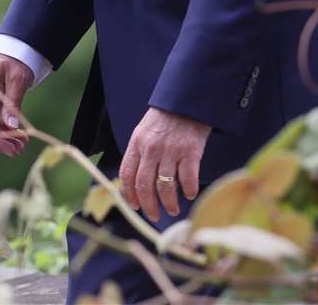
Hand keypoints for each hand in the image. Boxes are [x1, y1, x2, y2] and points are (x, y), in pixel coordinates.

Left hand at [120, 107, 209, 221]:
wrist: (187, 100)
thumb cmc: (165, 118)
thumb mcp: (144, 131)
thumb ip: (140, 154)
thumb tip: (138, 183)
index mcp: (137, 143)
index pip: (127, 175)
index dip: (129, 194)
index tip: (135, 206)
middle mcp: (151, 149)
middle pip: (144, 185)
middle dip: (149, 206)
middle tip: (154, 216)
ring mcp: (171, 151)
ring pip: (165, 186)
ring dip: (169, 203)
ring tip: (172, 209)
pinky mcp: (190, 152)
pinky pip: (187, 179)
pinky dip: (188, 190)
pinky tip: (189, 194)